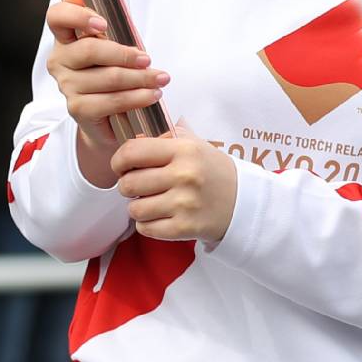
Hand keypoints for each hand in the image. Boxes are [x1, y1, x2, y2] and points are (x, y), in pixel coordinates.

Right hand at [43, 0, 167, 183]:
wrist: (108, 117)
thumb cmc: (111, 72)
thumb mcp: (112, 46)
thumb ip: (113, 28)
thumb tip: (123, 14)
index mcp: (64, 38)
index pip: (57, 17)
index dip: (77, 16)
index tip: (103, 24)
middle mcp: (59, 60)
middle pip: (89, 50)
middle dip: (124, 54)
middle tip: (147, 59)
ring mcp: (66, 86)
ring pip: (107, 77)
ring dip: (139, 78)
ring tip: (160, 79)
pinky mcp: (78, 109)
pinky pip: (112, 101)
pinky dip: (136, 98)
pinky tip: (151, 95)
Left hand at [112, 123, 238, 243]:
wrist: (243, 202)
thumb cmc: (211, 170)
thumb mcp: (194, 144)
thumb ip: (164, 137)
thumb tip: (133, 132)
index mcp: (183, 150)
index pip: (132, 152)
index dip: (118, 160)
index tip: (121, 166)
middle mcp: (184, 175)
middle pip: (128, 183)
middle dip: (127, 186)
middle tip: (136, 186)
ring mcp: (184, 204)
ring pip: (134, 209)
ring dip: (137, 207)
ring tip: (149, 201)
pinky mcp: (185, 228)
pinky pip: (146, 228)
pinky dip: (147, 224)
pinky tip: (158, 216)